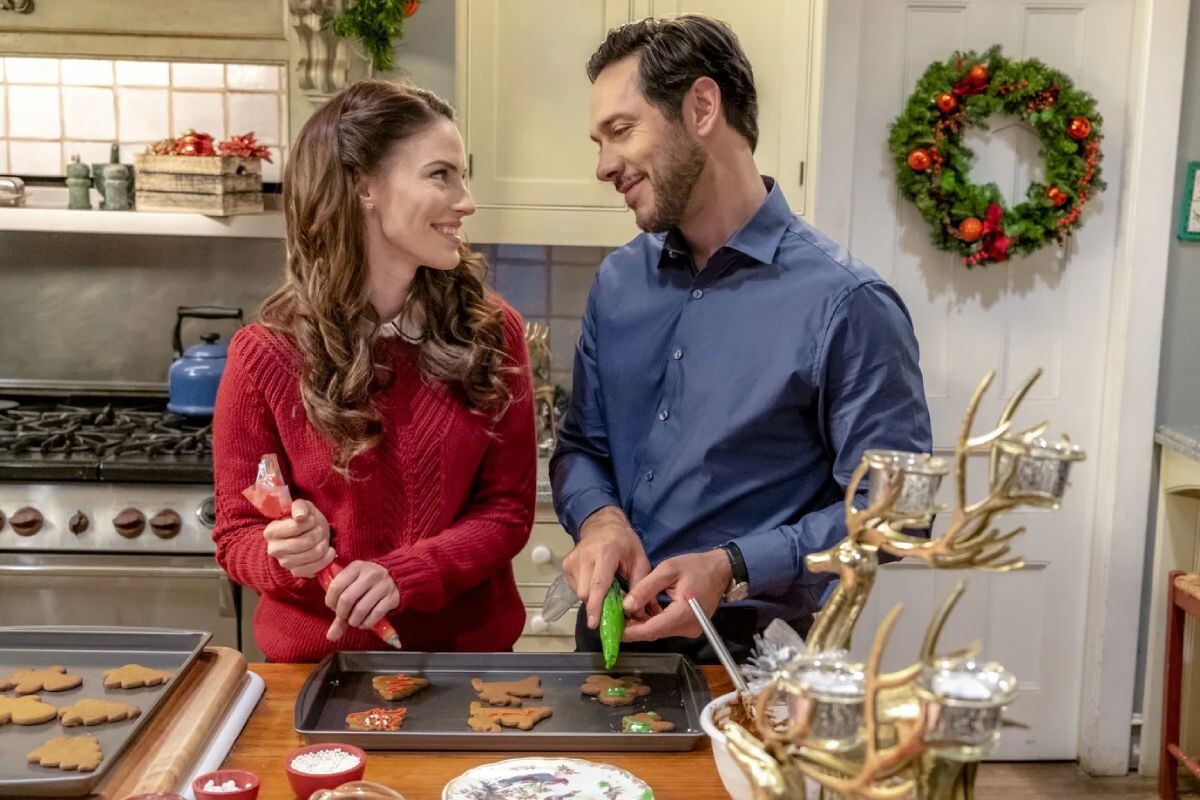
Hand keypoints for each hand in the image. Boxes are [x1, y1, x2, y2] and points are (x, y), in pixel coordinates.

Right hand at [262, 499, 335, 577]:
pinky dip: (326, 558)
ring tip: (323, 539)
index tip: (312, 520)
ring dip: (323, 545)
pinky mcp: (296, 572)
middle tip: (319, 530)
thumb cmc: (304, 520)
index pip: (295, 527)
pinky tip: (328, 551)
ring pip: (312, 554)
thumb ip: (299, 507)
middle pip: (306, 542)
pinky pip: (315, 568)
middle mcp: (274, 549)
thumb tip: (300, 516)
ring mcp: (284, 562)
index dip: (309, 522)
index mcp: (271, 531)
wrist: (308, 535)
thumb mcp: (302, 507)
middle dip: (318, 533)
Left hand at [323, 560, 399, 640]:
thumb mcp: (353, 586)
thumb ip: (339, 607)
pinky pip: (376, 614)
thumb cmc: (368, 582)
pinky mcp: (392, 597)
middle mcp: (370, 574)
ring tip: (354, 621)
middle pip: (347, 599)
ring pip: (361, 609)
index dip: (331, 601)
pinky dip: (367, 623)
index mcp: (356, 567)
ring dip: (354, 621)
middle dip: (342, 614)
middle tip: (344, 616)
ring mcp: (383, 585)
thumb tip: (330, 636)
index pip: (336, 586)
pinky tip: (364, 623)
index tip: (334, 607)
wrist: (397, 575)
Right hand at [562, 506, 655, 628]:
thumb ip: (640, 586)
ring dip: (592, 596)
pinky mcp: (566, 565)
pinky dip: (586, 589)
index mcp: (606, 553)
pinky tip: (595, 580)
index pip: (598, 584)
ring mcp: (572, 560)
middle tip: (611, 604)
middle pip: (585, 593)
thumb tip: (637, 613)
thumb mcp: (640, 560)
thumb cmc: (625, 543)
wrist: (603, 524)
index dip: (596, 606)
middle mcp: (585, 556)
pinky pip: (575, 587)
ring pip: (579, 592)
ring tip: (605, 586)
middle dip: (597, 604)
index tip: (594, 623)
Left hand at [621, 550, 730, 641]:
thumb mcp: (668, 569)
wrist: (720, 570)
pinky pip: (666, 628)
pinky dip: (653, 622)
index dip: (630, 631)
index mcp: (684, 613)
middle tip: (615, 616)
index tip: (613, 627)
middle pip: (654, 633)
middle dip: (633, 627)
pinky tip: (643, 611)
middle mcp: (688, 627)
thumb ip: (646, 588)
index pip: (652, 630)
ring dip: (642, 624)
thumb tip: (626, 605)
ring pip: (659, 632)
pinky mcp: (690, 627)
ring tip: (627, 611)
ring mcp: (691, 629)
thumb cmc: (696, 566)